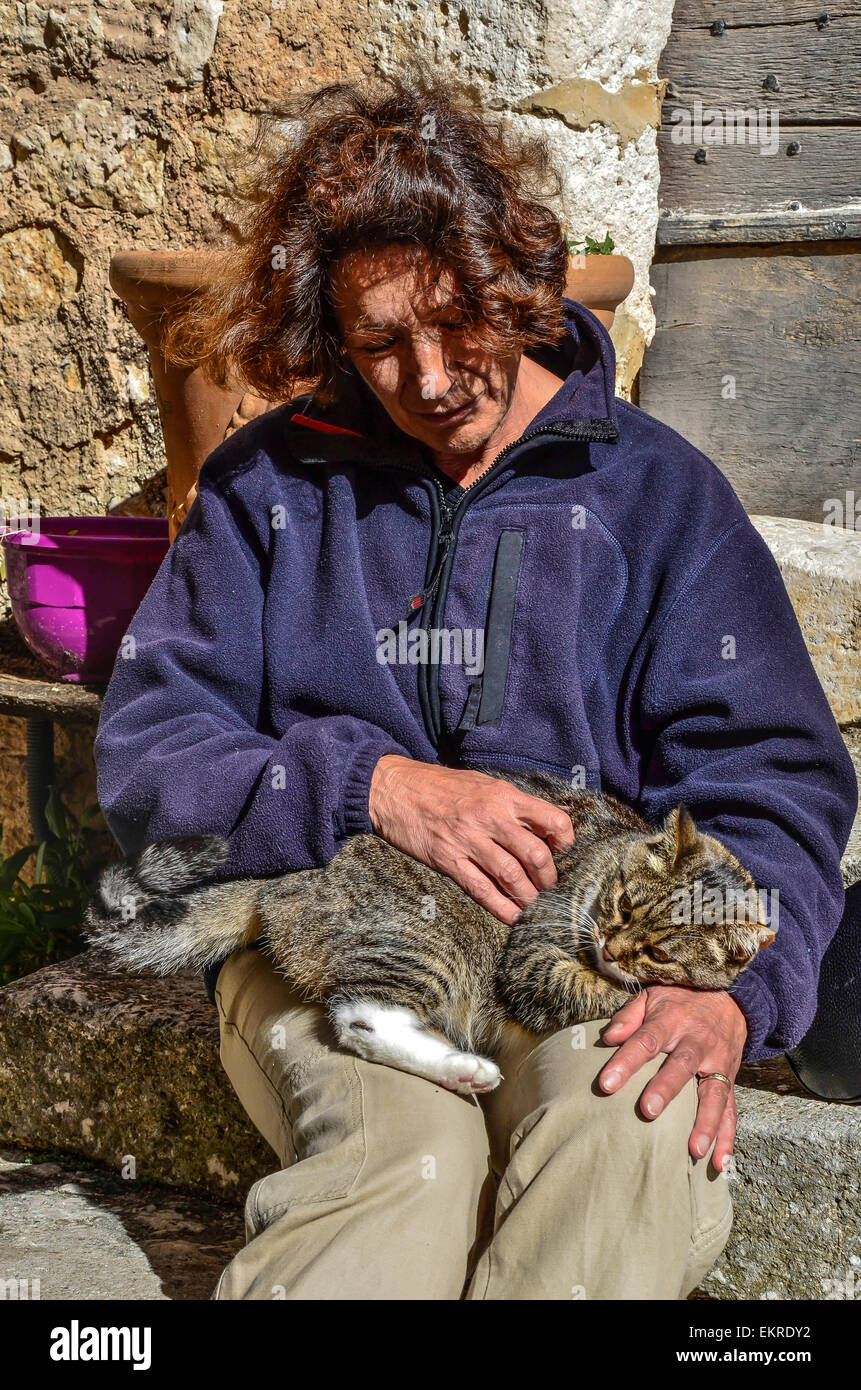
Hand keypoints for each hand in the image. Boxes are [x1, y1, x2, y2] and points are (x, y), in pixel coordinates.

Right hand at [368, 755, 574, 923]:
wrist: (393, 788)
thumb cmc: (438, 785)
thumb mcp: (481, 783)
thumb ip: (510, 802)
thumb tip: (540, 824)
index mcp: (503, 795)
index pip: (552, 820)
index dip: (565, 842)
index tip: (563, 854)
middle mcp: (490, 817)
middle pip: (536, 855)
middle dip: (549, 879)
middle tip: (551, 889)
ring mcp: (468, 840)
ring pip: (512, 876)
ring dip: (529, 896)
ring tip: (534, 906)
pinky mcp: (447, 859)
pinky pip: (481, 889)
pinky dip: (501, 907)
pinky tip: (512, 917)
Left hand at [597, 985, 746, 1171]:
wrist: (731, 997)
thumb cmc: (681, 1001)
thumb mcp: (653, 996)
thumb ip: (629, 1016)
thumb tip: (607, 1038)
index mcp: (672, 1020)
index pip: (645, 1040)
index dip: (626, 1061)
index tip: (605, 1084)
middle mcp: (697, 1042)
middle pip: (682, 1066)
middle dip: (666, 1089)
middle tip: (648, 1110)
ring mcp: (718, 1063)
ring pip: (714, 1093)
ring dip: (705, 1123)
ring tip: (694, 1150)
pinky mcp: (730, 1079)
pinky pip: (732, 1110)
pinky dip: (728, 1138)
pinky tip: (719, 1163)